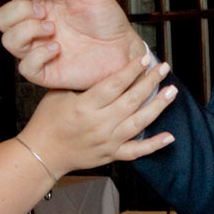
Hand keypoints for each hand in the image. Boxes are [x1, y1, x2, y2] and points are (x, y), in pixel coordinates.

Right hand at [0, 0, 142, 90]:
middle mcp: (37, 28)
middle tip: (43, 11)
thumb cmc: (108, 23)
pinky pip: (26, 67)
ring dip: (27, 31)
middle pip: (1, 19)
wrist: (123, 50)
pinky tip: (56, 48)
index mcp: (44, 6)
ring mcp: (39, 50)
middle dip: (17, 11)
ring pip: (9, 41)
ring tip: (52, 29)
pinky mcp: (47, 71)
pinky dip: (37, 56)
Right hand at [24, 53, 176, 174]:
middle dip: (150, 82)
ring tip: (172, 92)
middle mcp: (99, 124)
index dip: (132, 70)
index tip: (145, 59)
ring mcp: (107, 141)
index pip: (114, 84)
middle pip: (131, 100)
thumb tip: (103, 65)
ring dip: (158, 106)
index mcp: (85, 106)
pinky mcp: (111, 154)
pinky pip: (136, 151)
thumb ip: (82, 82)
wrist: (42, 153)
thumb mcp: (58, 94)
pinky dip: (154, 144)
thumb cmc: (47, 121)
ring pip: (139, 122)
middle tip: (164, 68)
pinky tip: (169, 136)